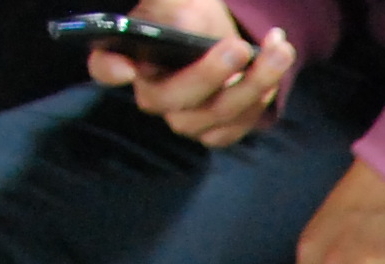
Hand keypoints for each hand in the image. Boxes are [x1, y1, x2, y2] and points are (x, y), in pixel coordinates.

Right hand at [87, 0, 294, 147]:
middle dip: (211, 73)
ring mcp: (184, 118)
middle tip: (237, 47)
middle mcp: (152, 95)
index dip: (111, 68)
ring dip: (255, 82)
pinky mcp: (215, 130)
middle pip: (175, 98)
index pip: (105, 66)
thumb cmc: (186, 15)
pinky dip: (264, 95)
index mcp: (127, 58)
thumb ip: (174, 14)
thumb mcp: (177, 3)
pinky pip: (240, 124)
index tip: (125, 65)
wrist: (215, 34)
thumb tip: (185, 31)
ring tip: (280, 51)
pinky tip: (276, 63)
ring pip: (218, 114)